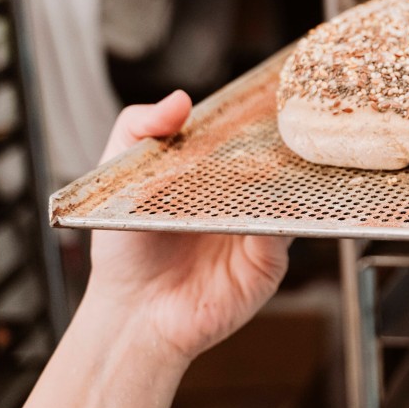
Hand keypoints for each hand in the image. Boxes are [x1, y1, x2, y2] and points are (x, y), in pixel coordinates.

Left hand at [86, 91, 289, 365]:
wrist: (132, 312)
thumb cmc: (126, 250)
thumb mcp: (118, 175)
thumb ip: (138, 128)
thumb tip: (181, 99)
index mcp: (213, 172)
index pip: (245, 134)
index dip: (256, 115)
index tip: (266, 95)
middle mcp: (243, 197)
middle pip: (277, 160)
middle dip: (282, 141)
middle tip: (284, 121)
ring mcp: (261, 227)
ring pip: (290, 192)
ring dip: (288, 176)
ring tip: (276, 161)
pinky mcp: (270, 260)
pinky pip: (285, 231)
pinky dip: (279, 216)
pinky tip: (265, 205)